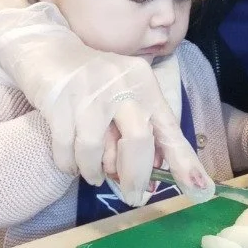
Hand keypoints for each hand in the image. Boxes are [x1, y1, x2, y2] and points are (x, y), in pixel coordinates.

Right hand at [0, 2, 213, 204]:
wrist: (46, 51)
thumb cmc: (94, 81)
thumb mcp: (125, 94)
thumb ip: (142, 127)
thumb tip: (155, 169)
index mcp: (144, 82)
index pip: (168, 128)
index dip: (184, 161)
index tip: (200, 189)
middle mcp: (121, 84)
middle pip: (138, 140)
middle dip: (135, 176)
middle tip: (131, 196)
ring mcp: (88, 92)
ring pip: (96, 150)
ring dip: (95, 172)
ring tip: (94, 176)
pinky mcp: (58, 102)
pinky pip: (67, 149)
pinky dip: (71, 165)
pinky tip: (73, 166)